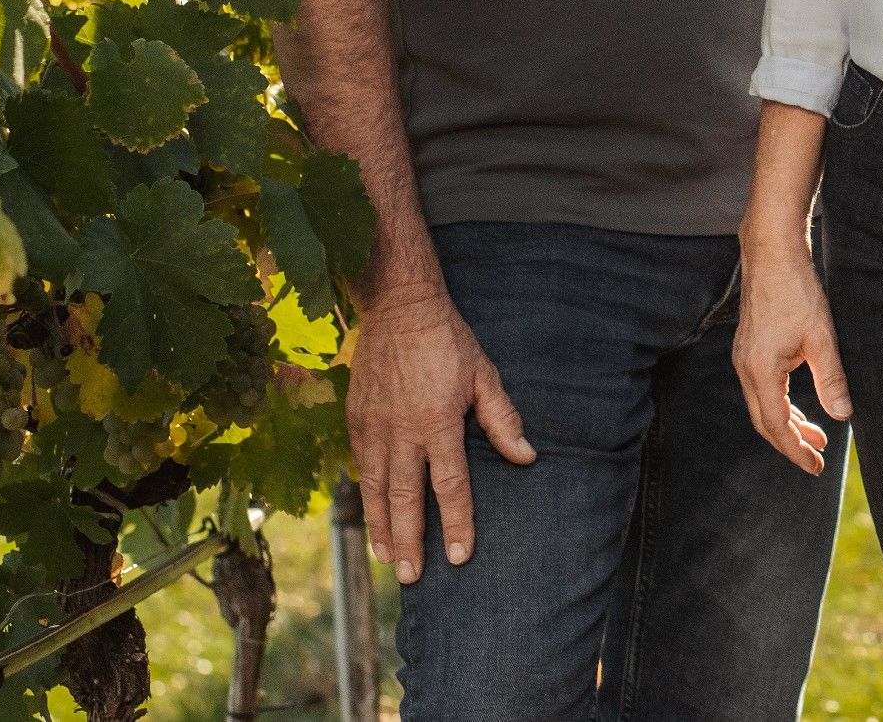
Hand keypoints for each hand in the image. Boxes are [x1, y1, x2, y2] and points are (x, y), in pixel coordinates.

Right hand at [347, 287, 531, 580]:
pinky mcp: (355, 419)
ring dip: (381, 527)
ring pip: (376, 489)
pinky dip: (366, 496)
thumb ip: (502, 420)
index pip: (449, 485)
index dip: (456, 523)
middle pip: (405, 498)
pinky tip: (372, 516)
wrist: (399, 306)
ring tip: (388, 560)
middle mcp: (401, 430)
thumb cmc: (449, 341)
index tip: (459, 556)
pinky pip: (361, 466)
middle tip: (411, 577)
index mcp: (437, 421)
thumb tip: (527, 457)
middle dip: (409, 541)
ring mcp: (374, 426)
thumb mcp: (484, 375)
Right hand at [731, 243, 851, 475]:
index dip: (796, 450)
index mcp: (761, 370)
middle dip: (790, 444)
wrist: (772, 252)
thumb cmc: (797, 290)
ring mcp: (744, 357)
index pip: (776, 425)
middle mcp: (745, 368)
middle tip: (817, 461)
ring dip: (787, 424)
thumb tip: (843, 415)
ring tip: (816, 437)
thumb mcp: (822, 337)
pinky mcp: (749, 348)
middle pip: (764, 421)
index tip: (816, 467)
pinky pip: (762, 388)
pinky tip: (801, 406)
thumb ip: (832, 379)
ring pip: (763, 405)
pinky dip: (781, 404)